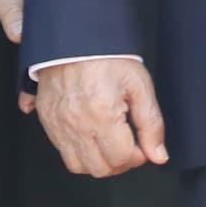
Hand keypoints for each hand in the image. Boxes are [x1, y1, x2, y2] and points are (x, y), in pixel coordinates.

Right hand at [33, 56, 166, 177]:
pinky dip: (79, 152)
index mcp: (103, 113)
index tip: (143, 146)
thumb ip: (151, 124)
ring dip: (99, 161)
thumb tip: (158, 156)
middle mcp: (77, 123)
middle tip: (129, 146)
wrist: (75, 37)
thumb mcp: (139, 85)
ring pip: (79, 165)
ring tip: (110, 143)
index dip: (139, 156)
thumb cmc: (108, 57)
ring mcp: (58, 124)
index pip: (123, 158)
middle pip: (101, 168)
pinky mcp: (47, 120)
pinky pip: (62, 151)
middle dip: (120, 162)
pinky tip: (92, 136)